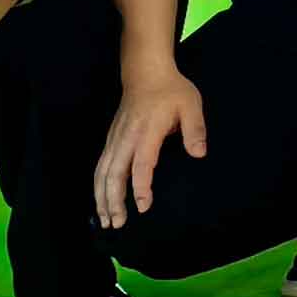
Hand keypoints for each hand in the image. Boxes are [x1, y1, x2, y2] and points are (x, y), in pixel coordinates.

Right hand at [94, 65, 208, 231]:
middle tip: (117, 223)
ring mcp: (115, 139)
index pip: (142, 163)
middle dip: (113, 200)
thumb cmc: (171, 90)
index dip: (141, 186)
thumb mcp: (191, 104)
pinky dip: (98, 186)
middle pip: (114, 173)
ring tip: (104, 220)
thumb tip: (199, 153)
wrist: (145, 72)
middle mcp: (126, 137)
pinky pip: (100, 166)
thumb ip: (195, 129)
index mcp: (148, 131)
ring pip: (102, 172)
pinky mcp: (111, 140)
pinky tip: (100, 200)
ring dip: (101, 197)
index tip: (143, 206)